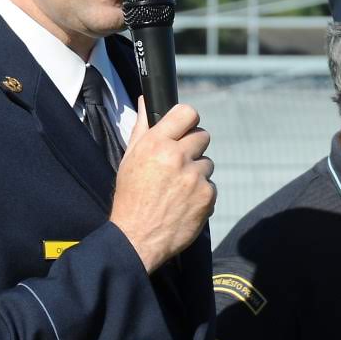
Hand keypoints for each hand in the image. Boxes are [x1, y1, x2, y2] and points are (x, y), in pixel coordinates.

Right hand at [109, 99, 215, 272]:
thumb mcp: (129, 160)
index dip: (187, 121)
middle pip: (203, 136)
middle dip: (193, 147)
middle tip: (179, 164)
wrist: (137, 238)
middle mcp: (177, 156)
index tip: (184, 129)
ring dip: (197, 172)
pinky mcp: (207, 195)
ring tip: (177, 188)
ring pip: (207, 162)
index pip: (187, 113)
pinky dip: (201, 193)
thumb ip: (142, 128)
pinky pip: (210, 185)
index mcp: (156, 143)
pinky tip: (184, 203)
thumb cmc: (130, 197)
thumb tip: (146, 101)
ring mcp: (195, 176)